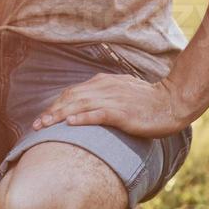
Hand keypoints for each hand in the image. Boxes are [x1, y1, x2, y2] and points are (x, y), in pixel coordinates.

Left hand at [31, 75, 188, 138]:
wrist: (171, 102)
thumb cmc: (148, 101)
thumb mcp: (123, 92)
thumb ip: (106, 95)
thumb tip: (89, 106)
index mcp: (104, 82)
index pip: (73, 92)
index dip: (56, 104)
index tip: (43, 118)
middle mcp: (105, 88)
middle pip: (71, 98)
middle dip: (52, 111)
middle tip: (36, 125)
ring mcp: (113, 99)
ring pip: (79, 105)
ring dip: (59, 115)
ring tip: (45, 125)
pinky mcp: (122, 113)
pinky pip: (98, 114)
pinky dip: (83, 118)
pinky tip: (70, 124)